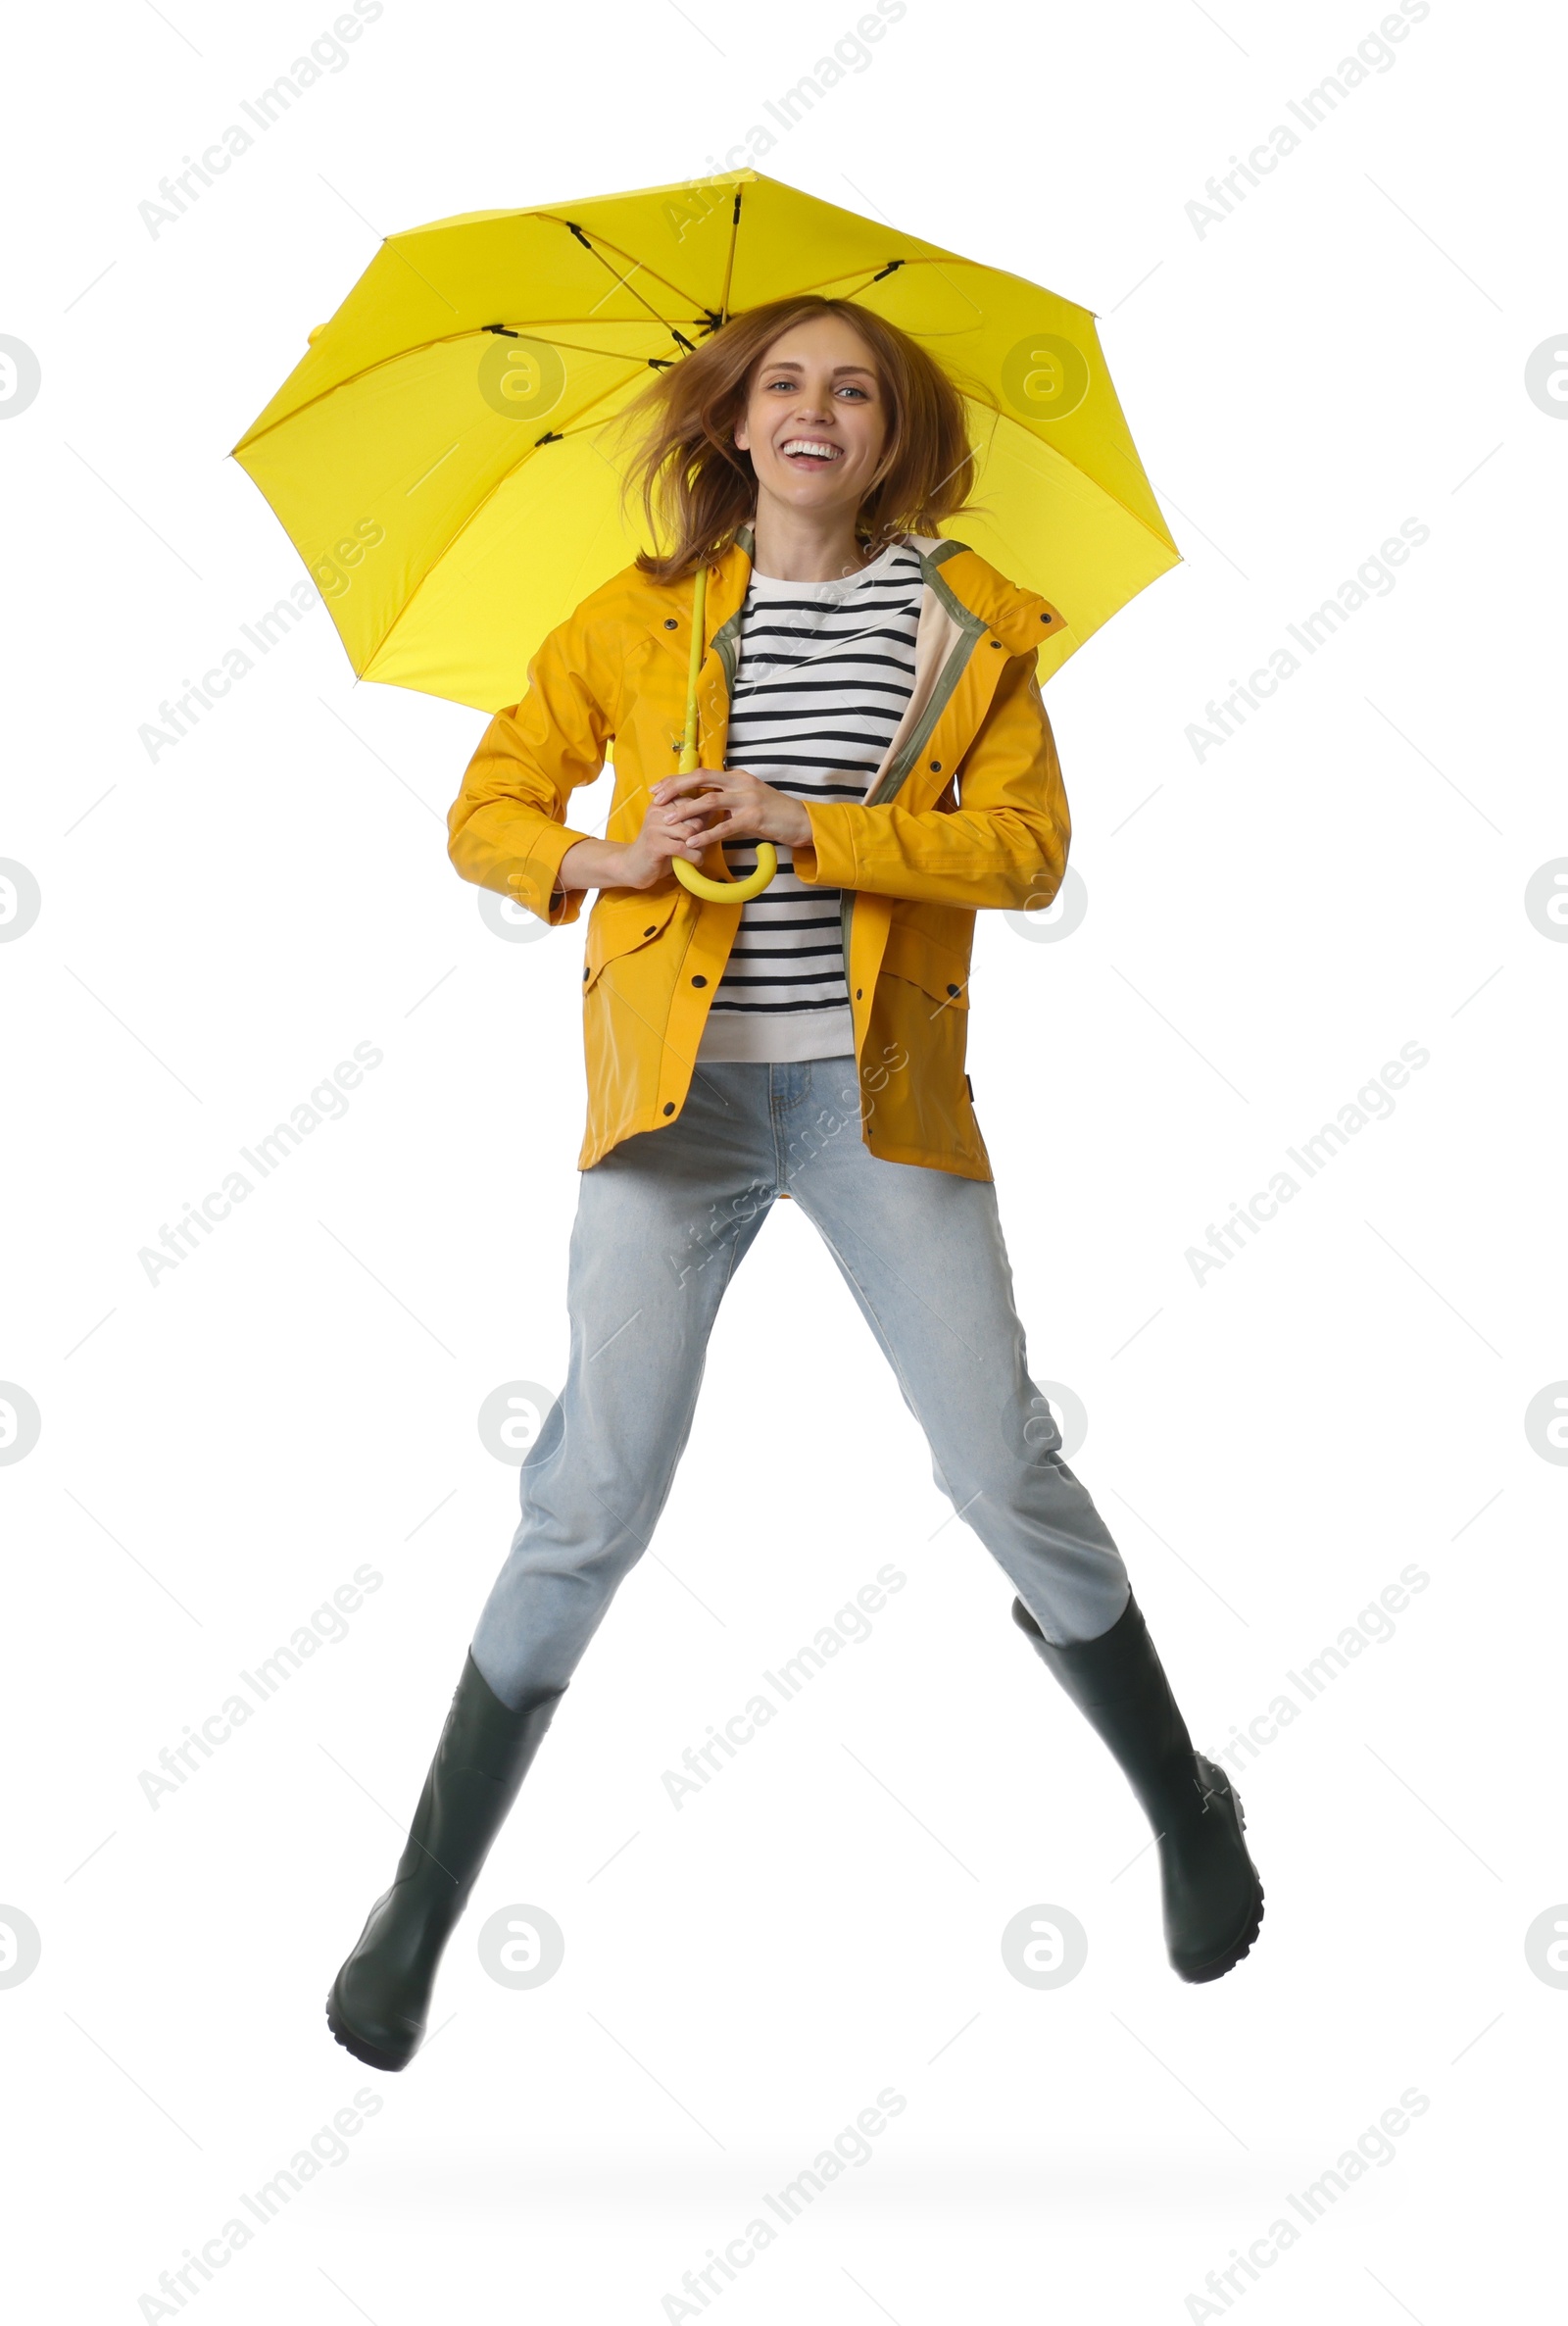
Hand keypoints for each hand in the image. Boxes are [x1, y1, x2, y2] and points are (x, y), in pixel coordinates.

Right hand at [612, 795, 714, 890]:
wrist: (633, 865)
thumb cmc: (658, 847)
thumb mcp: (674, 829)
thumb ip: (691, 819)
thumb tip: (714, 808)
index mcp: (662, 802)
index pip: (692, 802)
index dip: (702, 818)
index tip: (701, 831)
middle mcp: (657, 810)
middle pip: (693, 816)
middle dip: (701, 833)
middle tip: (700, 845)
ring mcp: (654, 826)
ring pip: (690, 831)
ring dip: (699, 846)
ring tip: (697, 853)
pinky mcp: (655, 843)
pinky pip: (683, 847)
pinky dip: (694, 856)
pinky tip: (695, 861)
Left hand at [651, 770, 811, 851]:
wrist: (801, 821)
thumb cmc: (772, 813)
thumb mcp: (747, 799)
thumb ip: (726, 799)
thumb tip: (701, 805)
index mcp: (736, 776)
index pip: (701, 773)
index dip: (677, 779)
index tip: (658, 788)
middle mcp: (740, 782)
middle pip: (701, 778)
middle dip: (675, 787)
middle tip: (657, 798)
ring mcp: (747, 798)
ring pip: (708, 801)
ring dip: (685, 811)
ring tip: (667, 820)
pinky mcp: (754, 817)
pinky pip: (724, 826)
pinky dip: (706, 834)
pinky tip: (692, 842)